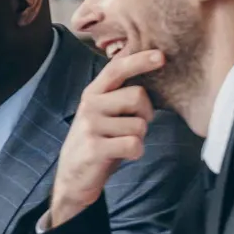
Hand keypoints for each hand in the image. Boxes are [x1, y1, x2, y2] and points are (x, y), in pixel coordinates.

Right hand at [47, 49, 162, 227]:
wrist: (72, 177)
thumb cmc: (97, 142)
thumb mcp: (103, 114)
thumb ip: (120, 96)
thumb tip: (150, 76)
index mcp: (93, 93)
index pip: (116, 69)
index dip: (139, 61)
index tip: (161, 56)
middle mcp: (89, 105)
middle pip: (138, 96)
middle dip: (146, 114)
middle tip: (134, 126)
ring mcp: (90, 126)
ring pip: (139, 124)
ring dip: (138, 137)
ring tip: (120, 143)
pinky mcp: (95, 147)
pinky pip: (134, 144)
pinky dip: (135, 152)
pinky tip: (120, 155)